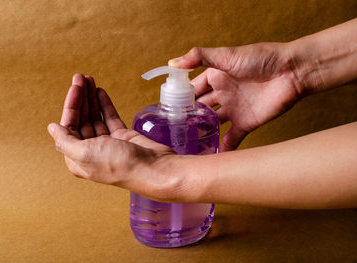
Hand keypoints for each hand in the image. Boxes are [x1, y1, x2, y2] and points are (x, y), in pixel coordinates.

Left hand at [47, 74, 175, 199]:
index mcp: (78, 158)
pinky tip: (100, 92)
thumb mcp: (85, 153)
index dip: (71, 106)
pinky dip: (104, 104)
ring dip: (91, 98)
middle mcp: (91, 151)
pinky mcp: (122, 137)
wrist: (152, 169)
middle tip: (81, 77)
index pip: (68, 127)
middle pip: (81, 120)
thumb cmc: (119, 165)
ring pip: (95, 116)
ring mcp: (108, 143)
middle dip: (80, 98)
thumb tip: (51, 128)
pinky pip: (109, 117)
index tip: (75, 88)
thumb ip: (65, 141)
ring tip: (90, 80)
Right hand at [169, 43, 301, 150]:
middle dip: (188, 118)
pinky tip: (211, 155)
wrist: (292, 71)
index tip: (165, 110)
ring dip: (201, 132)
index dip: (179, 99)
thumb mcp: (227, 55)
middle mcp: (222, 94)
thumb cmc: (261, 58)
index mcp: (215, 77)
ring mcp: (234, 109)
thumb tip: (172, 63)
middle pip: (200, 108)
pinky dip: (223, 146)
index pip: (192, 90)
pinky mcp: (247, 122)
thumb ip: (200, 57)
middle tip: (172, 130)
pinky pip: (232, 137)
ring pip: (213, 123)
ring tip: (186, 143)